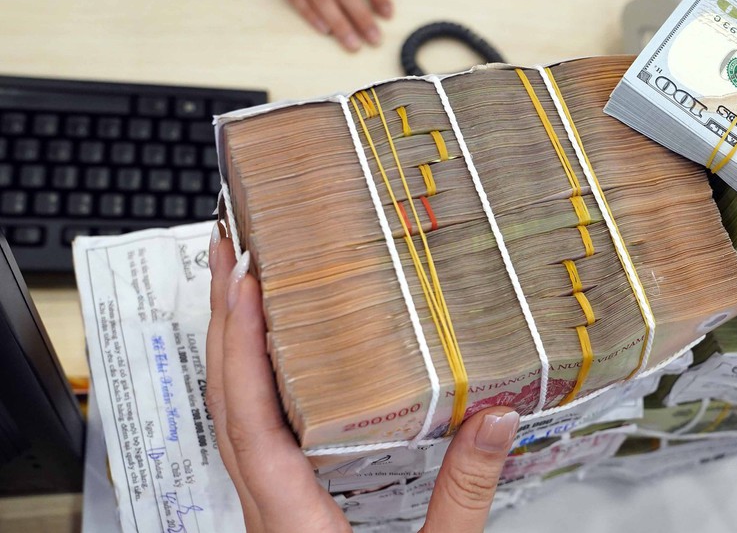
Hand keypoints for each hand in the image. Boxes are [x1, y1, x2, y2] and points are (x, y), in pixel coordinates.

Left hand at [206, 223, 518, 532]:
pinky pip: (251, 440)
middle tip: (229, 250)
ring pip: (229, 421)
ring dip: (230, 349)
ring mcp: (268, 517)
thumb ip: (463, 497)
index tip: (244, 277)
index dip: (242, 341)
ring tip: (244, 290)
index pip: (249, 416)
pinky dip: (252, 388)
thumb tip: (496, 420)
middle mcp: (267, 514)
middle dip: (220, 321)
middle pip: (222, 404)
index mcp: (292, 523)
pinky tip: (276, 370)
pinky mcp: (283, 519)